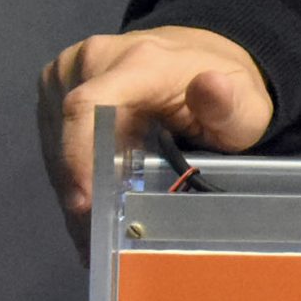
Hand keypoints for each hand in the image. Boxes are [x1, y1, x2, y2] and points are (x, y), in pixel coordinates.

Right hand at [36, 26, 270, 263]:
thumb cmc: (227, 88)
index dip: (78, 157)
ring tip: (96, 233)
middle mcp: (94, 61)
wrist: (202, 58)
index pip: (90, 105)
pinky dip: (72, 176)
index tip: (83, 205)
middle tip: (96, 242)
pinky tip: (92, 206)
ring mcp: (70, 73)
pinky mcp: (56, 89)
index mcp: (139, 62)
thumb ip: (229, 103)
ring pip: (57, 144)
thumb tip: (209, 85)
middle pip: (69, 135)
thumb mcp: (244, 102)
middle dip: (80, 191)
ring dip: (74, 190)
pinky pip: (56, 140)